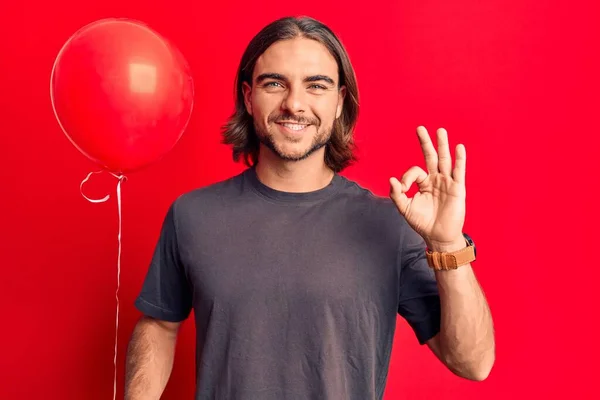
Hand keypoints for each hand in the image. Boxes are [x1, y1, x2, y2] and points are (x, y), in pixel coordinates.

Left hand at [389, 126, 465, 250]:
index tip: (403, 188)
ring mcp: (447, 183)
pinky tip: (459, 147)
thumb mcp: (405, 208)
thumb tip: (391, 179)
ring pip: (444, 160)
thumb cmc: (422, 223)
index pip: (414, 171)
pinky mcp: (457, 189)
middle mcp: (436, 180)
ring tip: (440, 131)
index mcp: (423, 183)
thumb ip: (397, 194)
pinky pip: (458, 171)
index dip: (406, 177)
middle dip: (425, 143)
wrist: (438, 237)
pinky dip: (459, 159)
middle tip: (420, 128)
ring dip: (442, 145)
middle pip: (431, 157)